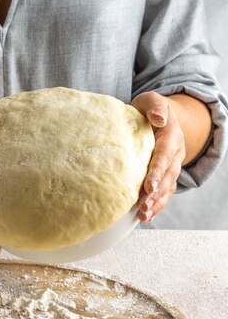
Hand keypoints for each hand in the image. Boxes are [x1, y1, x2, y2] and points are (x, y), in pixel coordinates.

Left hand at [131, 92, 185, 222]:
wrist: (158, 117)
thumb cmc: (149, 110)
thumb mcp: (150, 101)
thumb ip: (154, 106)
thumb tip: (158, 118)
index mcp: (171, 137)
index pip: (164, 156)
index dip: (157, 172)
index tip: (148, 186)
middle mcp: (175, 155)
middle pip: (167, 177)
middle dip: (156, 193)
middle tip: (143, 206)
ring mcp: (172, 168)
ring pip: (167, 188)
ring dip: (156, 203)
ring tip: (144, 216)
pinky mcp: (165, 177)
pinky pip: (164, 194)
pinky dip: (156, 206)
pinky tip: (145, 217)